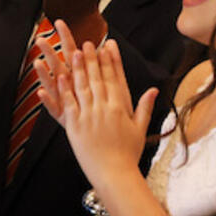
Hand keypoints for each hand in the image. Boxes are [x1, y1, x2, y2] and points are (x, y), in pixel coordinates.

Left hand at [35, 25, 156, 188]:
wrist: (114, 173)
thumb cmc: (128, 153)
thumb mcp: (140, 128)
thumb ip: (144, 107)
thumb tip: (154, 90)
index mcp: (120, 108)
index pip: (115, 79)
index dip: (110, 61)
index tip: (107, 46)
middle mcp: (104, 109)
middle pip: (98, 79)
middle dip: (92, 59)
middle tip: (88, 42)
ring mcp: (89, 116)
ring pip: (82, 87)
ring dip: (77, 68)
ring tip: (73, 52)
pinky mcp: (75, 125)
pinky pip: (69, 103)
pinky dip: (64, 89)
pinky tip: (61, 76)